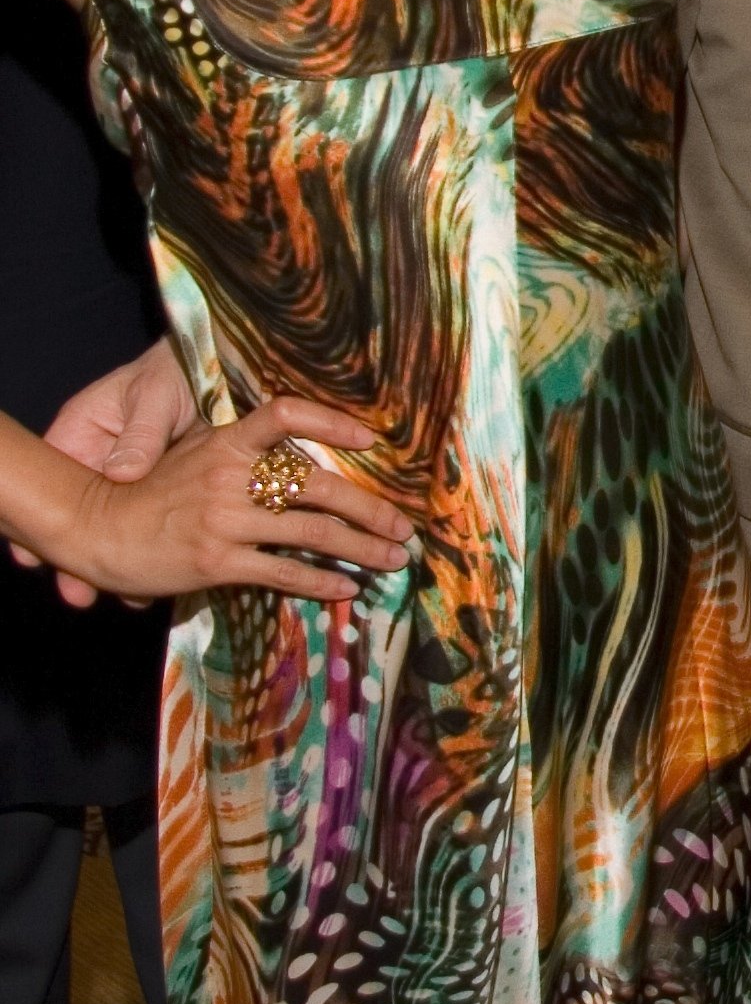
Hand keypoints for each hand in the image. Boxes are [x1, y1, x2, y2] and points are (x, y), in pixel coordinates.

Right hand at [11, 339, 198, 606]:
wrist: (225, 363)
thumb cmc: (178, 370)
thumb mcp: (156, 395)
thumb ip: (141, 433)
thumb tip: (121, 473)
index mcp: (83, 430)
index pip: (49, 482)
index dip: (38, 521)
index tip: (28, 558)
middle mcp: (101, 460)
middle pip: (80, 516)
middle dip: (76, 557)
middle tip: (78, 595)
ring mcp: (134, 481)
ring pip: (117, 529)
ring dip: (117, 563)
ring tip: (128, 597)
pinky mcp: (170, 494)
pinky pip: (157, 529)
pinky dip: (159, 555)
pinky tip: (160, 582)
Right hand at [58, 395, 415, 608]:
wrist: (94, 526)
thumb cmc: (146, 492)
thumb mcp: (191, 454)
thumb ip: (236, 452)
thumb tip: (289, 457)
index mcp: (225, 442)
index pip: (285, 416)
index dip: (331, 423)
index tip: (370, 439)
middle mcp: (231, 476)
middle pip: (319, 485)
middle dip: (370, 509)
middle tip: (403, 527)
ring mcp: (226, 520)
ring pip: (312, 532)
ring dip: (361, 548)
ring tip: (392, 559)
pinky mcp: (218, 561)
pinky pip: (283, 571)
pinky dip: (321, 581)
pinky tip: (346, 588)